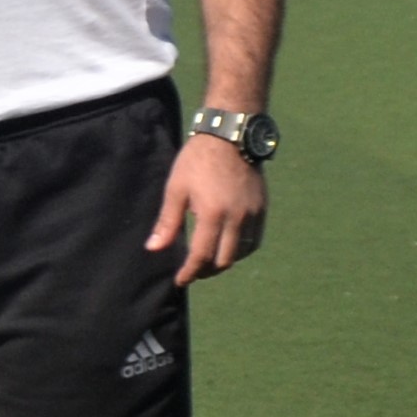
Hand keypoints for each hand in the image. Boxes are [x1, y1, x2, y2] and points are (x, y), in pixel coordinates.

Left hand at [146, 134, 266, 285]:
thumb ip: (167, 222)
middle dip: (207, 271)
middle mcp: (237, 218)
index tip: (180, 281)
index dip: (190, 272)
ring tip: (208, 260)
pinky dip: (241, 248)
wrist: (230, 136)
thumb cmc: (196, 161)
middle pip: (225, 260)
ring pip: (243, 252)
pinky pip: (255, 238)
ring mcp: (253, 213)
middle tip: (193, 272)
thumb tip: (154, 248)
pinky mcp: (262, 207)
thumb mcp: (175, 190)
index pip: (201, 256)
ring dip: (225, 261)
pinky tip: (228, 245)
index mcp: (212, 214)